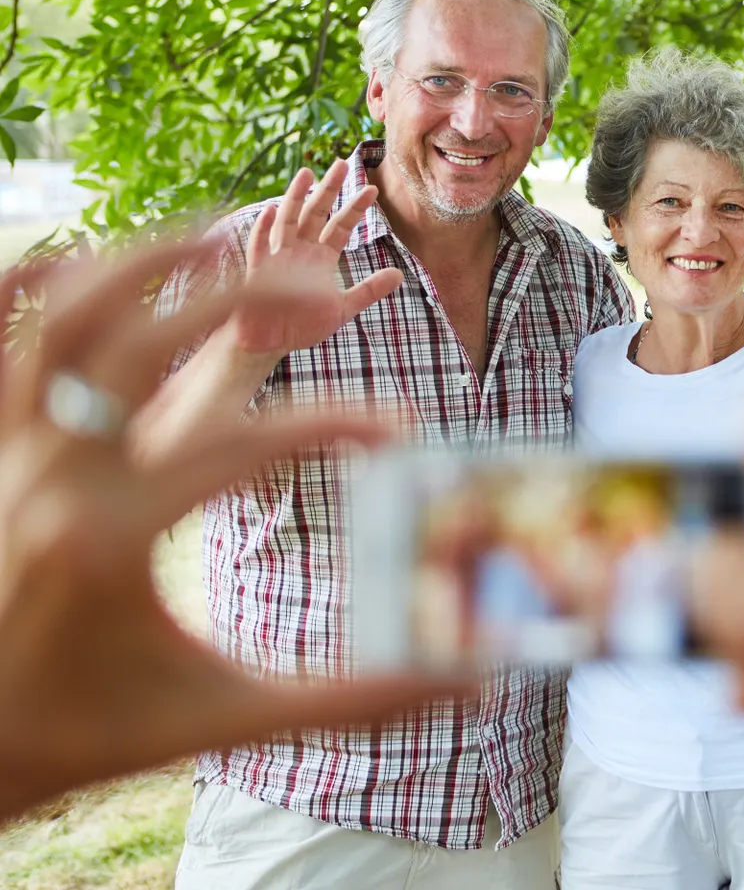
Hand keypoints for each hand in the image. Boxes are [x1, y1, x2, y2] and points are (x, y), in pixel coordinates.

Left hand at [0, 242, 464, 819]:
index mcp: (106, 536)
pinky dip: (38, 292)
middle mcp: (46, 479)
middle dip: (242, 296)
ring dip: (141, 265)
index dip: (331, 426)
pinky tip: (93, 270)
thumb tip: (469, 684)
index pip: (242, 448)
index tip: (395, 430)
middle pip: (142, 341)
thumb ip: (352, 699)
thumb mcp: (224, 718)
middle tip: (322, 284)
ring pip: (59, 318)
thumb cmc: (85, 735)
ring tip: (220, 234)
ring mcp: (2, 457)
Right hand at [228, 161, 403, 358]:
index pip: (340, 226)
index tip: (373, 190)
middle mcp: (299, 251)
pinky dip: (264, 230)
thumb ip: (368, 290)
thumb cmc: (301, 325)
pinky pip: (258, 248)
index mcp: (320, 257)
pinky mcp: (257, 272)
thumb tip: (400, 275)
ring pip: (287, 220)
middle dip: (328, 190)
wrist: (268, 343)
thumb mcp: (342, 308)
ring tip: (307, 173)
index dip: (355, 208)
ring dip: (295, 197)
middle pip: (315, 213)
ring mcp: (277, 258)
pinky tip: (271, 212)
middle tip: (341, 164)